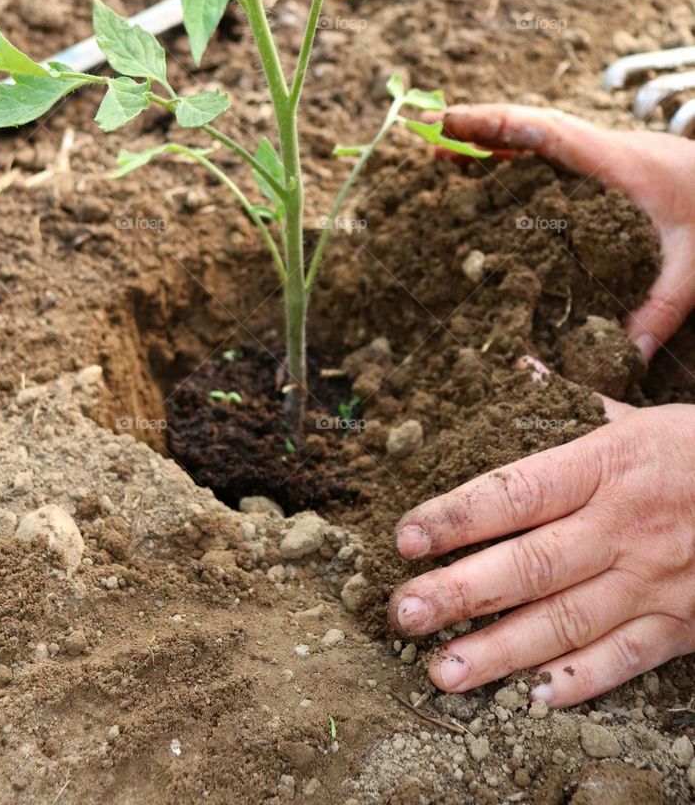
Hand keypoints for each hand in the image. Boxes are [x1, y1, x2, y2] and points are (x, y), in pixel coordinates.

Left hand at [389, 403, 694, 705]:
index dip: (458, 515)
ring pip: (567, 622)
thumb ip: (572, 405)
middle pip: (531, 564)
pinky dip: (579, 682)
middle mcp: (623, 527)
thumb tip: (518, 368)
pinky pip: (625, 660)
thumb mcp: (639, 418)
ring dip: (499, 651)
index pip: (517, 491)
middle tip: (400, 611)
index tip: (405, 535)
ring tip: (440, 670)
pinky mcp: (681, 626)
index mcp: (606, 466)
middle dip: (460, 591)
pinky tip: (529, 698)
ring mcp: (653, 582)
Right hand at [442, 103, 694, 357]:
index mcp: (613, 161)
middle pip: (527, 129)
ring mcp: (603, 160)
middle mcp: (601, 153)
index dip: (491, 125)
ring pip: (537, 142)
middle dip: (474, 129)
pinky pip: (553, 160)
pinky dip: (517, 161)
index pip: (543, 130)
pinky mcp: (609, 173)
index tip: (446, 121)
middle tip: (426, 137)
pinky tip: (494, 183)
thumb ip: (659, 309)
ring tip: (443, 158)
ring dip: (492, 144)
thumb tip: (622, 360)